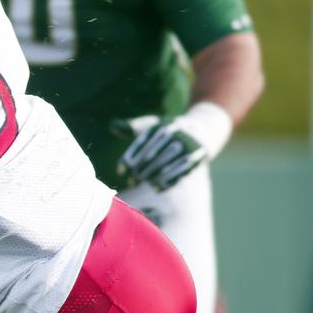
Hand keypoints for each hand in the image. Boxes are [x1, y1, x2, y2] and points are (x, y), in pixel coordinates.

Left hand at [111, 102, 231, 191]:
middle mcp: (175, 135)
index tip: (119, 172)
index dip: (128, 159)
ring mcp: (186, 147)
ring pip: (165, 166)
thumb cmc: (168, 129)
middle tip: (130, 181)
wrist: (201, 130)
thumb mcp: (152, 124)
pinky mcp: (196, 158)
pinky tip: (156, 188)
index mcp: (161, 127)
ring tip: (141, 184)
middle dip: (139, 171)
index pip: (140, 145)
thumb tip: (112, 126)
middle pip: (152, 157)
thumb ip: (132, 126)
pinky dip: (167, 182)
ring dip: (151, 177)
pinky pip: (180, 173)